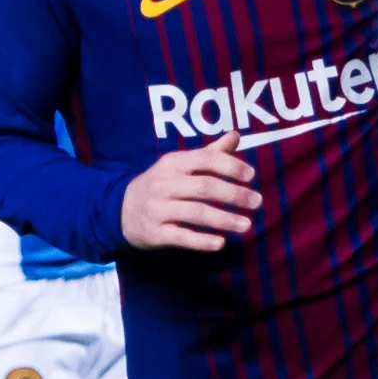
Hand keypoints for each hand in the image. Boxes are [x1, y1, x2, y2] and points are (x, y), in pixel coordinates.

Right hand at [121, 133, 259, 251]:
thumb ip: (209, 153)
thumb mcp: (179, 165)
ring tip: (246, 225)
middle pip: (204, 187)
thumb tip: (236, 135)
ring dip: (224, 220)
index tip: (251, 176)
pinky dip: (202, 241)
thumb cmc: (161, 185)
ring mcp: (158, 209)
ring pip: (195, 213)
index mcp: (172, 163)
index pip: (204, 159)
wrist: (120, 210)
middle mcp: (164, 184)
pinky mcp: (155, 233)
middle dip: (234, 195)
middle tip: (257, 202)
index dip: (229, 166)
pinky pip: (181, 237)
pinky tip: (221, 243)